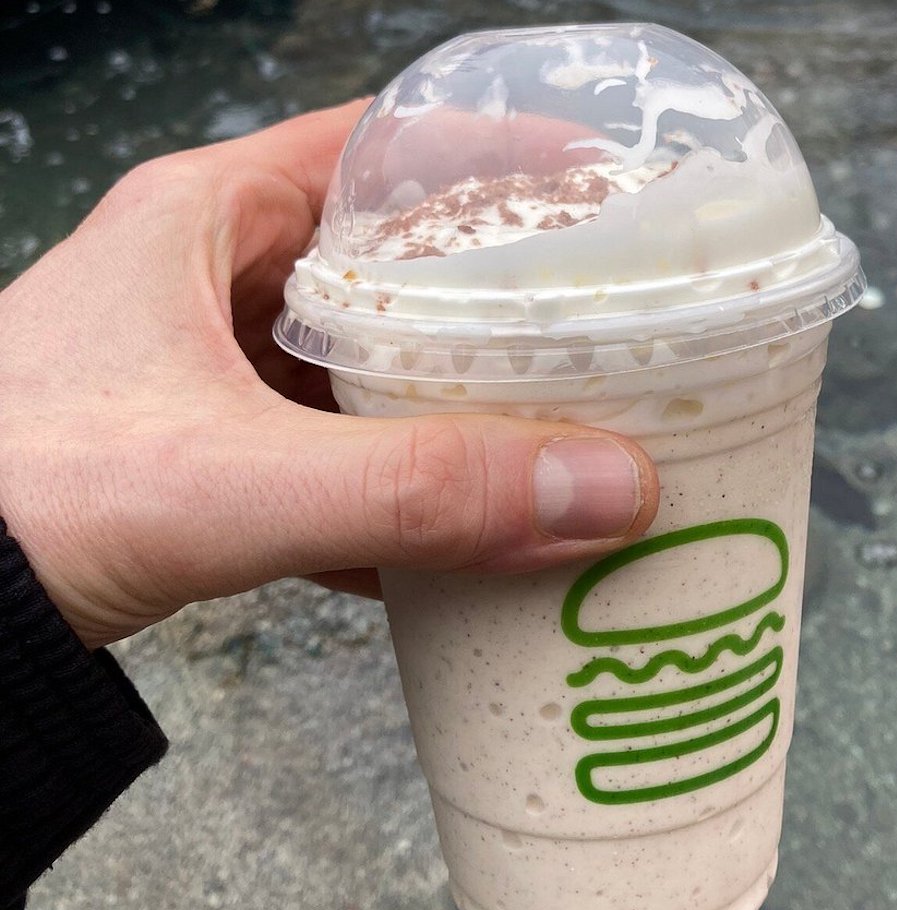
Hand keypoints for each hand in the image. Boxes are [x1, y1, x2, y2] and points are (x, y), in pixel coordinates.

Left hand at [0, 100, 658, 648]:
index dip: (494, 155)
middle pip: (388, 258)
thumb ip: (417, 488)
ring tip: (547, 430)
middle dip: (492, 296)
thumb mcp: (236, 478)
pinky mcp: (208, 454)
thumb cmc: (13, 498)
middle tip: (589, 330)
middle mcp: (209, 281)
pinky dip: (396, 488)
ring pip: (366, 362)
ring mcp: (209, 372)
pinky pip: (334, 452)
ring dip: (450, 402)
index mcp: (207, 219)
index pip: (381, 144)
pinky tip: (452, 536)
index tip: (591, 191)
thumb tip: (597, 485)